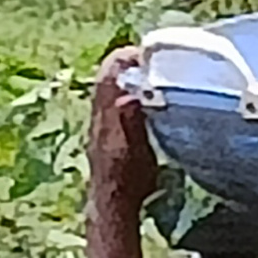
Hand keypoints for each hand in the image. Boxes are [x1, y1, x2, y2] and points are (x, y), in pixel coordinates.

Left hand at [87, 49, 161, 216]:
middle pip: (109, 73)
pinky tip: (147, 99)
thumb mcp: (134, 153)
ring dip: (130, 75)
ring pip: (111, 85)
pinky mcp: (107, 130)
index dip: (127, 57)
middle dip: (130, 61)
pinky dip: (129, 90)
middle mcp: (100, 113)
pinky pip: (115, 99)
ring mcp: (101, 121)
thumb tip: (129, 96)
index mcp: (106, 114)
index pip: (109, 71)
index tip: (150, 53)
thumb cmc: (127, 180)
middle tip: (157, 59)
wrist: (111, 203)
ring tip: (156, 73)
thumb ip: (130, 123)